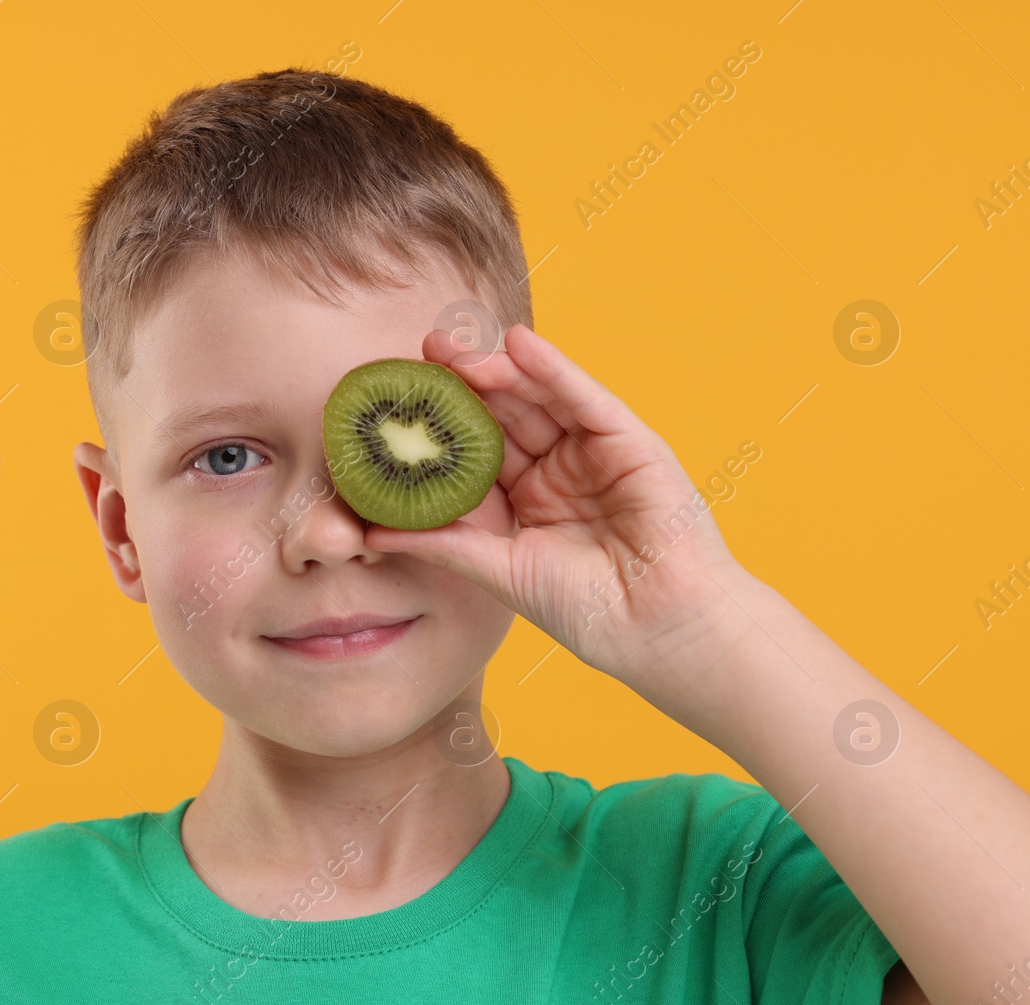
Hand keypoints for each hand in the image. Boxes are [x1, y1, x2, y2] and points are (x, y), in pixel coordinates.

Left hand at [362, 325, 746, 688]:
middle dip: (466, 381)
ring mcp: (597, 453)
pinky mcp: (632, 444)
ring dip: (501, 368)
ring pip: (542, 398)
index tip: (403, 397)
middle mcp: (562, 468)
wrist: (658, 632)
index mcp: (531, 497)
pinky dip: (555, 370)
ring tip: (456, 347)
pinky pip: (587, 399)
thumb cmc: (591, 612)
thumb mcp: (502, 571)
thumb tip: (371, 533)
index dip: (444, 421)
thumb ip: (444, 544)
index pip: (480, 447)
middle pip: (508, 413)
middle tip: (423, 351)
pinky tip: (521, 345)